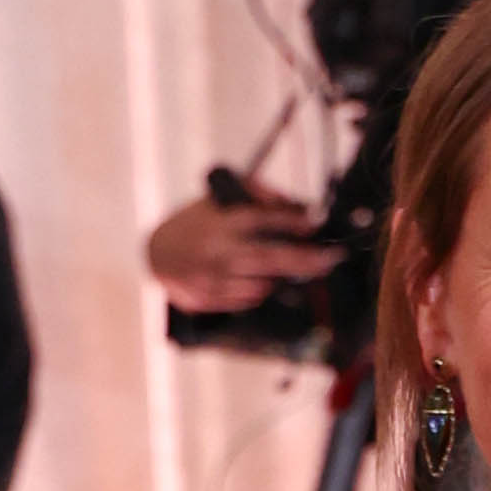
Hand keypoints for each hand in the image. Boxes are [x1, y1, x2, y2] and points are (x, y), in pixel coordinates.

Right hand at [146, 187, 331, 312]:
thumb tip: (293, 203)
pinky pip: (250, 298)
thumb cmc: (196, 222)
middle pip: (272, 258)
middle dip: (307, 260)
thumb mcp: (218, 198)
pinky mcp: (212, 298)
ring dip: (284, 277)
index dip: (293, 220)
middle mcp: (218, 250)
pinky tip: (262, 279)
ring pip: (264, 283)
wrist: (158, 255)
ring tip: (297, 266)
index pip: (262, 218)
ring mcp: (215, 277)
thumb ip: (254, 192)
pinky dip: (262, 289)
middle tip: (332, 259)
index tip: (315, 222)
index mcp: (221, 221)